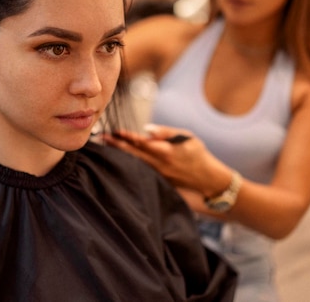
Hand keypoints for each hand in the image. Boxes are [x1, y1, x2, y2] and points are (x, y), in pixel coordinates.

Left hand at [103, 124, 222, 193]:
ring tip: (106, 147)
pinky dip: (129, 164)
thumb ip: (165, 132)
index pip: (141, 142)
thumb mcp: (186, 137)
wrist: (208, 180)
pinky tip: (119, 161)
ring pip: (134, 163)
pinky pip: (140, 171)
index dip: (126, 136)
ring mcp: (158, 174)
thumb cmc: (198, 154)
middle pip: (133, 153)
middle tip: (100, 138)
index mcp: (166, 151)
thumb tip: (146, 129)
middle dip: (116, 145)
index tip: (114, 131)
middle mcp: (159, 164)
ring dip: (120, 155)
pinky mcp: (159, 181)